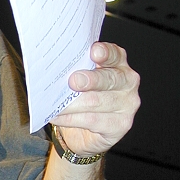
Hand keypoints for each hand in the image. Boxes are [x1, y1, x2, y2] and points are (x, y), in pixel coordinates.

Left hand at [50, 42, 140, 156]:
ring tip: (52, 103)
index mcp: (118, 63)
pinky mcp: (121, 125)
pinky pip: (91, 121)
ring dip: (70, 104)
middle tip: (72, 81)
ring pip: (95, 102)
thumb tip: (54, 69)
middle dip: (89, 80)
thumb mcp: (81, 77)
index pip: (114, 54)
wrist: (87, 128)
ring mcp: (127, 104)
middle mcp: (127, 81)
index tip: (94, 51)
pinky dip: (69, 119)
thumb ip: (76, 69)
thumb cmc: (83, 95)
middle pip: (108, 79)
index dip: (105, 53)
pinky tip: (56, 116)